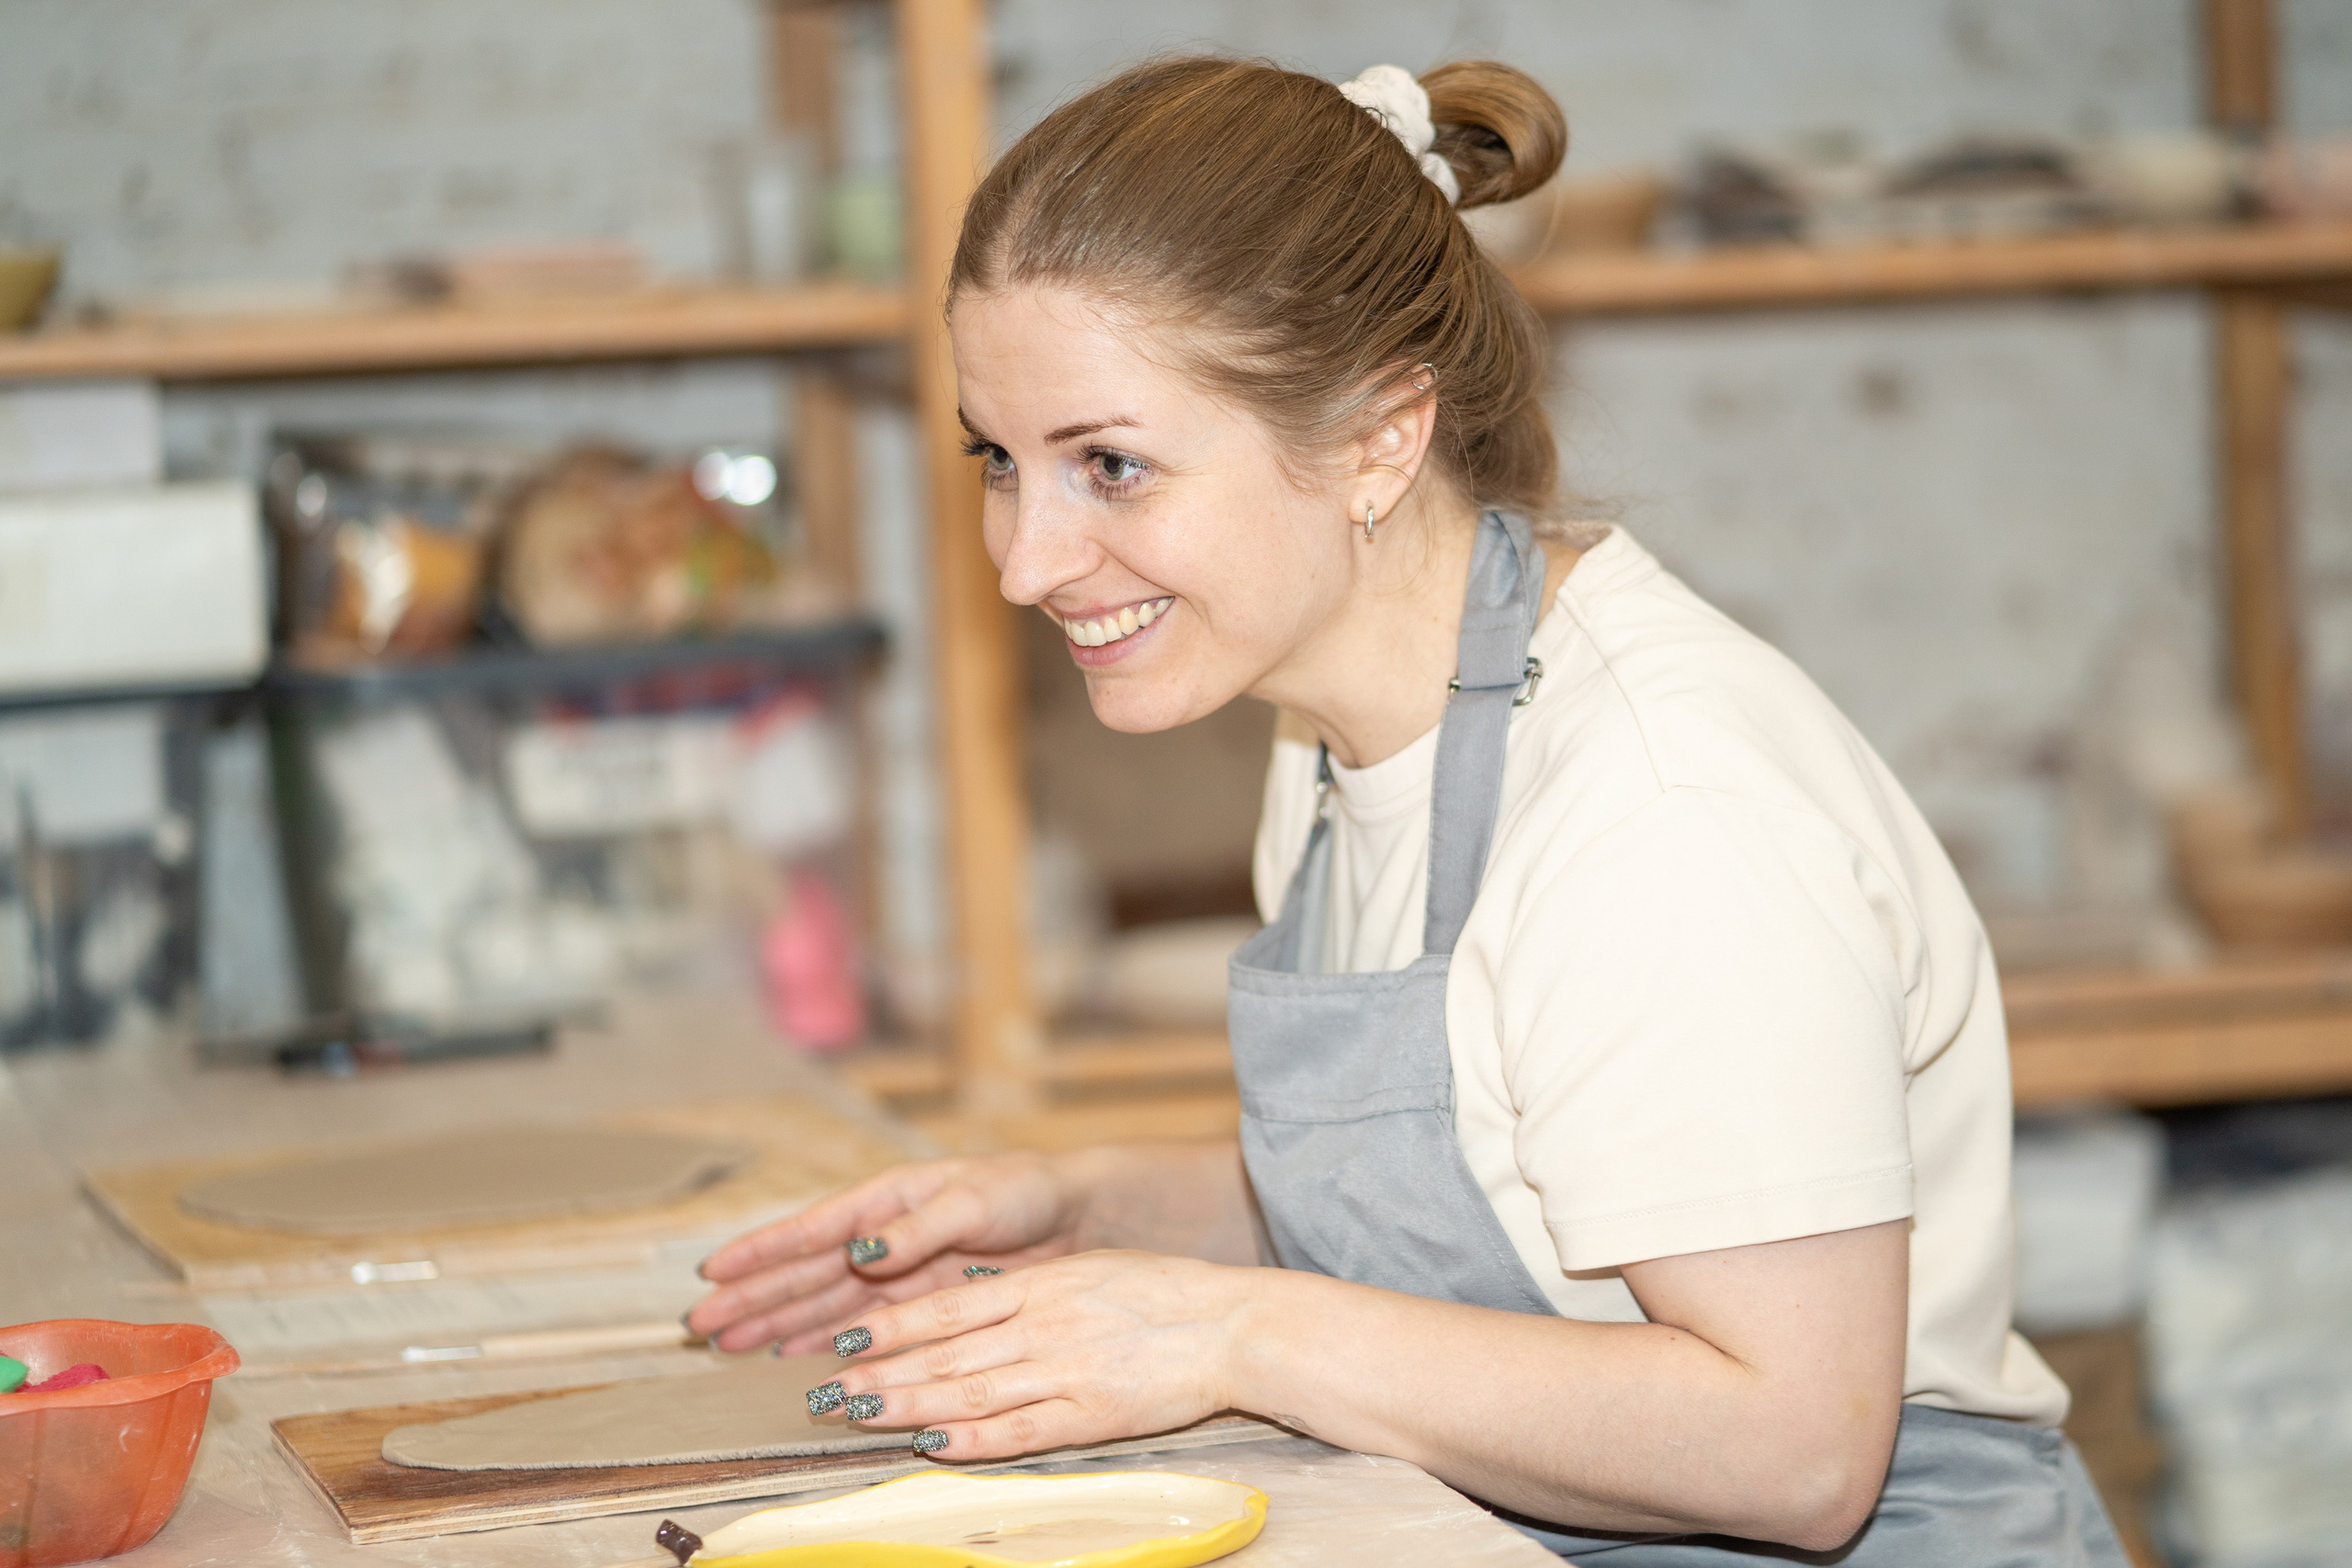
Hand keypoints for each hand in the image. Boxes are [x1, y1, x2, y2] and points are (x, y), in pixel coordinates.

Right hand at [687, 1154, 1087, 1353]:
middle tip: (698, 1325)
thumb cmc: (1026, 1193)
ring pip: (821, 1301)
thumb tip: (862, 1251)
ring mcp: (897, 1272)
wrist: (1078, 1218)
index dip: (760, 1251)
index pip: (812, 1229)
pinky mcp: (918, 1302)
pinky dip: (819, 1339)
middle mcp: (883, 1236)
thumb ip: (919, 1229)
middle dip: (751, 1297)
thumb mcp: (975, 1202)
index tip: (711, 1270)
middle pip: (804, 1271)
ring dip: (774, 1323)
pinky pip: (857, 1324)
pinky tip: (787, 1357)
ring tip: (726, 1346)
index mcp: (889, 1198)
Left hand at [821, 1249, 1251, 1460]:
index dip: (891, 1324)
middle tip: (824, 1392)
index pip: (948, 1306)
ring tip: (858, 1417)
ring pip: (969, 1392)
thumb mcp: (1089, 1268)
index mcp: (1042, 1284)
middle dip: (879, 1373)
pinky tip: (931, 1445)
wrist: (1230, 1323)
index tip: (844, 1337)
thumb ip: (1030, 1285)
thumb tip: (969, 1289)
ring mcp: (1064, 1372)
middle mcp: (1042, 1325)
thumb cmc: (1165, 1291)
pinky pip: (1019, 1432)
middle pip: (945, 1353)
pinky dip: (971, 1440)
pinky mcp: (1089, 1416)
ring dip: (907, 1406)